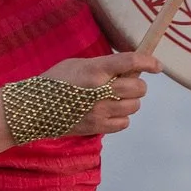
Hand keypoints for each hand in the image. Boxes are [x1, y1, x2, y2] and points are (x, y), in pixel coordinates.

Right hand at [41, 52, 161, 135]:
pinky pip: (124, 123)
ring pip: (134, 106)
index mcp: (95, 70)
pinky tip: (109, 112)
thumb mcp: (79, 64)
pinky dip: (121, 118)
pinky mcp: (96, 127)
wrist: (33, 108)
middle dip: (138, 84)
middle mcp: (100, 90)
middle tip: (128, 83)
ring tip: (115, 98)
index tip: (157, 66)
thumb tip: (129, 69)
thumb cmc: (56, 81)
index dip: (148, 62)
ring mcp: (99, 111)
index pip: (131, 62)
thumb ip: (104, 66)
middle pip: (138, 87)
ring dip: (130, 101)